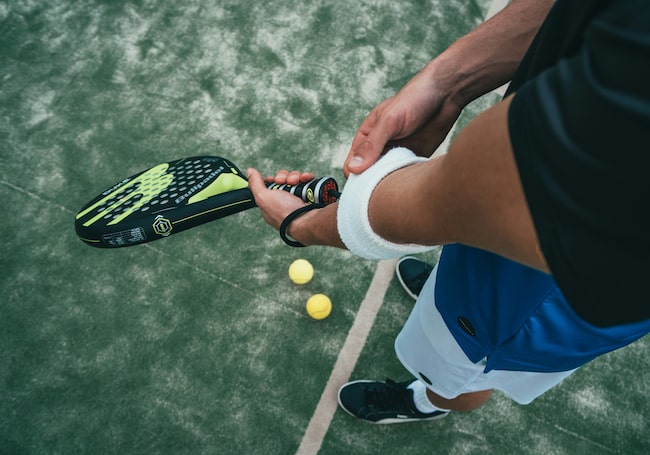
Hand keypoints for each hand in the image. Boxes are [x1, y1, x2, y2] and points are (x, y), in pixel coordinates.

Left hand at [246, 168, 313, 229]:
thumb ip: (255, 184)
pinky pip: (305, 182)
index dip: (271, 181)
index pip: (268, 188)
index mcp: (270, 205)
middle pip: (281, 181)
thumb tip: (249, 171)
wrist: (307, 219)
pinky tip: (305, 179)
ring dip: (295, 177)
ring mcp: (296, 199)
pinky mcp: (308, 196)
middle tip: (285, 182)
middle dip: (284, 177)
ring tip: (297, 182)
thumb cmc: (284, 214)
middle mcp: (283, 203)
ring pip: (294, 179)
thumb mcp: (263, 197)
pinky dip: (306, 178)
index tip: (274, 180)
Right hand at [343, 67, 462, 176]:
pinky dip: (405, 181)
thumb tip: (353, 168)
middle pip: (369, 175)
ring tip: (397, 188)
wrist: (446, 93)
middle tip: (382, 192)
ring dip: (390, 184)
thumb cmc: (414, 100)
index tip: (363, 188)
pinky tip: (410, 183)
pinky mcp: (414, 158)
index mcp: (367, 136)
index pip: (352, 164)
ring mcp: (397, 154)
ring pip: (387, 178)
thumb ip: (372, 145)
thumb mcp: (389, 121)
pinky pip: (405, 175)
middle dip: (372, 185)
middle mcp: (380, 147)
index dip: (355, 178)